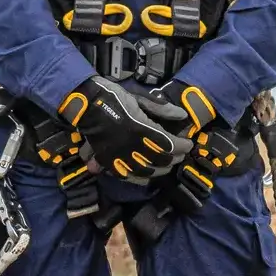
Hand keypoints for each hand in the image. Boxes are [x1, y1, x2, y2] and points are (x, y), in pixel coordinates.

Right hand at [58, 76, 192, 180]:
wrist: (87, 104)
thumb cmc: (114, 97)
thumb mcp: (139, 98)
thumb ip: (161, 109)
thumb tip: (182, 115)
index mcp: (141, 129)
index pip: (169, 144)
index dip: (182, 146)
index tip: (188, 143)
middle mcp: (132, 146)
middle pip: (160, 160)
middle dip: (174, 158)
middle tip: (180, 153)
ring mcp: (119, 156)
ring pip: (147, 172)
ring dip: (161, 169)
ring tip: (168, 164)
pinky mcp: (109, 161)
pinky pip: (128, 176)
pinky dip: (141, 178)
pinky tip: (148, 175)